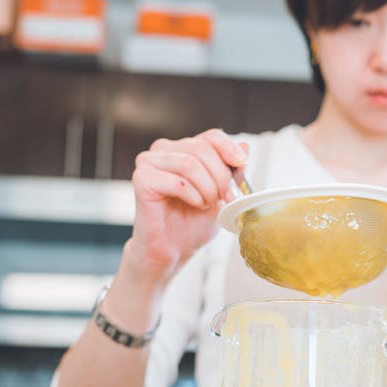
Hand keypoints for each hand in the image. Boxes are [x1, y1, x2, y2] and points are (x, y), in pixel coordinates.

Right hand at [127, 129, 246, 280]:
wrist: (173, 250)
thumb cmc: (193, 223)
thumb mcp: (222, 194)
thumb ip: (231, 171)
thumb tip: (244, 146)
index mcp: (183, 149)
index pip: (210, 136)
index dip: (228, 148)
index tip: (242, 164)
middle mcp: (164, 150)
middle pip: (201, 148)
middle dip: (221, 176)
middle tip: (227, 198)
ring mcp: (149, 162)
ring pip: (190, 163)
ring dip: (207, 188)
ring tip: (208, 205)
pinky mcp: (141, 179)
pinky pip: (176, 181)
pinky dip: (193, 196)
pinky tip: (195, 205)